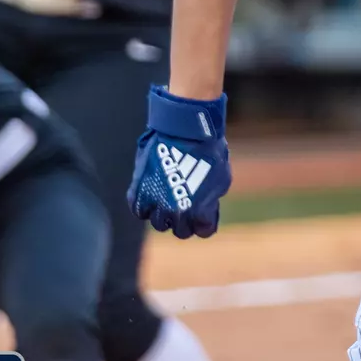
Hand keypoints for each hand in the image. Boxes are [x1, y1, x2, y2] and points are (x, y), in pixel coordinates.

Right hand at [127, 86, 231, 238]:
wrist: (185, 129)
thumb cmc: (209, 151)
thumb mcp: (221, 179)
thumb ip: (211, 200)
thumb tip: (204, 209)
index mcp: (200, 213)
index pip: (203, 231)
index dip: (205, 222)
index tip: (205, 212)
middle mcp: (177, 213)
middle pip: (181, 231)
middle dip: (186, 221)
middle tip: (186, 207)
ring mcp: (156, 203)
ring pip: (159, 223)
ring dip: (165, 215)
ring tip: (169, 200)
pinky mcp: (139, 191)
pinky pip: (139, 209)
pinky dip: (145, 205)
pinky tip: (153, 196)